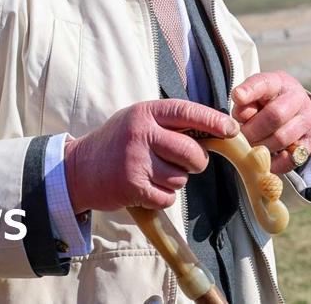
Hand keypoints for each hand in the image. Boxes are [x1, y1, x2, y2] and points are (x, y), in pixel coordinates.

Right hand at [63, 100, 237, 212]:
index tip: (232, 130)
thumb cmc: (117, 143)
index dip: (213, 121)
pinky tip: (146, 188)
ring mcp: (136, 161)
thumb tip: (214, 131)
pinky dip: (162, 197)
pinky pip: (167, 198)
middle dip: (197, 161)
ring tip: (155, 174)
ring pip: (181, 177)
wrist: (78, 170)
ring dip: (175, 181)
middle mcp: (141, 134)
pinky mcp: (132, 187)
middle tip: (190, 163)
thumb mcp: (139, 120)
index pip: (187, 112)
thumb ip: (170, 123)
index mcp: (145, 113)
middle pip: (191, 151)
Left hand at [231, 71, 310, 174]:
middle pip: (274, 115)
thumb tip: (239, 119)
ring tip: (252, 147)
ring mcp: (307, 120)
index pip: (265, 83)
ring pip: (281, 138)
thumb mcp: (256, 97)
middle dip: (253, 130)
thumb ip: (245, 105)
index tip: (237, 97)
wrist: (297, 112)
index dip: (250, 90)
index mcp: (279, 82)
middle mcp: (297, 98)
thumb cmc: (268, 104)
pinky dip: (275, 162)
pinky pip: (292, 157)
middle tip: (242, 138)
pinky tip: (266, 158)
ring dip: (261, 147)